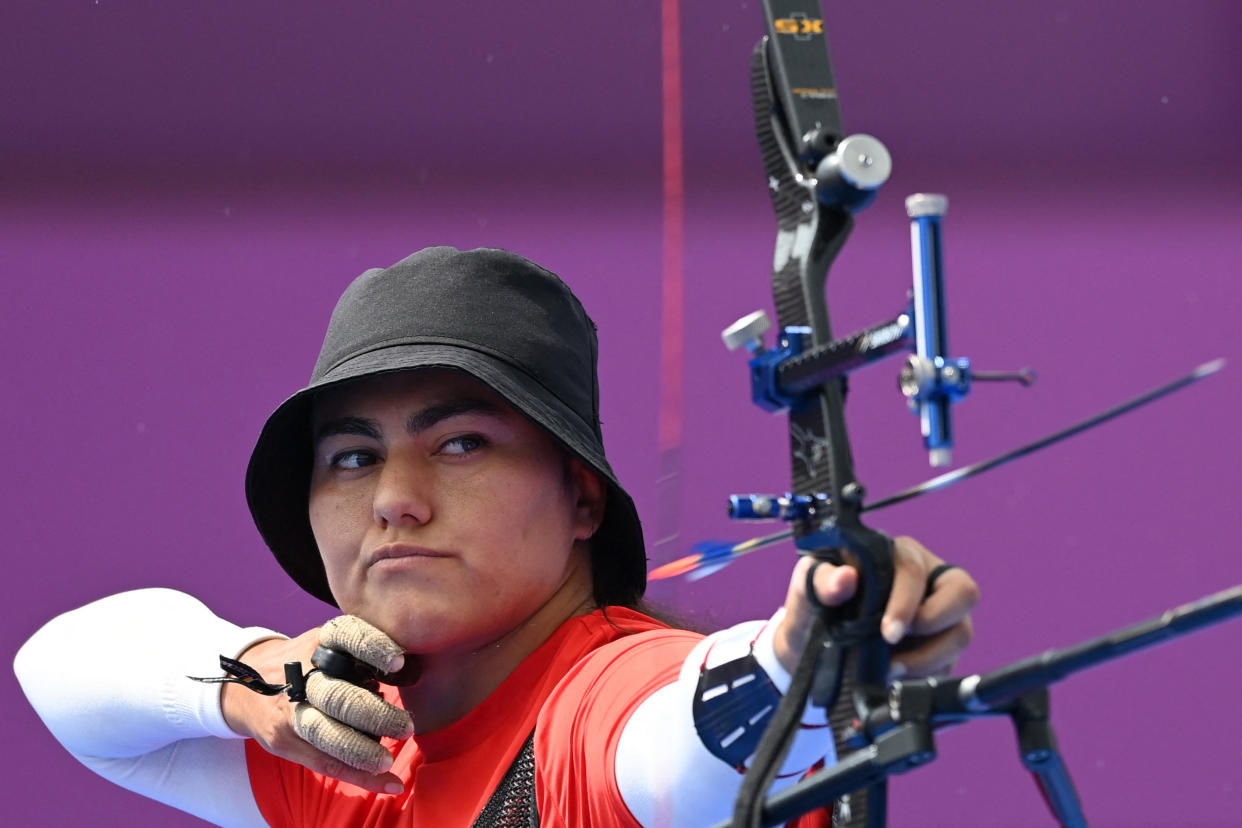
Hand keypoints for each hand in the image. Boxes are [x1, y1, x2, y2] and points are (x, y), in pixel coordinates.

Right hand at [221, 616, 413, 793]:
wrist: (248, 685)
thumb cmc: (311, 661)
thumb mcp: (331, 643)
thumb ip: (366, 652)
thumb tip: (417, 670)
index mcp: (320, 642)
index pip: (346, 635)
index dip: (372, 647)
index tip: (398, 662)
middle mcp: (302, 675)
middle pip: (337, 696)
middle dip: (373, 714)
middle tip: (407, 725)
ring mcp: (291, 710)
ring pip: (327, 734)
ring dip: (362, 751)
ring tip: (389, 761)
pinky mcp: (286, 741)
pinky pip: (326, 763)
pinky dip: (361, 777)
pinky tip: (390, 783)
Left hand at [773, 535, 978, 678]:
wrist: (811, 646)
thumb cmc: (815, 605)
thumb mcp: (808, 588)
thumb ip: (822, 580)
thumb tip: (846, 577)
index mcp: (896, 555)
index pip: (915, 569)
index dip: (906, 602)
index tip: (888, 633)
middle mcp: (927, 580)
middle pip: (963, 592)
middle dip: (935, 625)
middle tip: (897, 648)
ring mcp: (939, 615)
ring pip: (961, 632)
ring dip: (928, 659)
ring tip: (891, 670)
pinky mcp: (940, 647)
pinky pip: (951, 662)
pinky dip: (925, 675)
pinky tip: (897, 678)